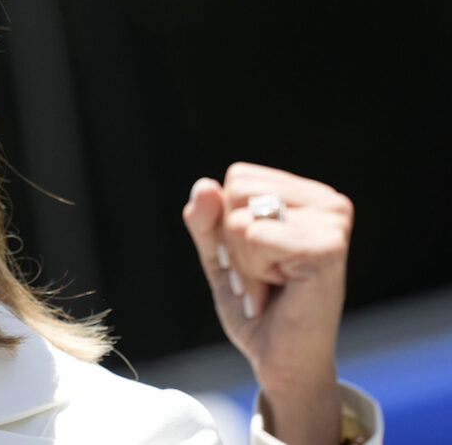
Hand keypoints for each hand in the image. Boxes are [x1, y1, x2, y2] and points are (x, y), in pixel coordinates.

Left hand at [183, 162, 353, 444]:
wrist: (280, 361)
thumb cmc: (256, 307)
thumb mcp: (219, 254)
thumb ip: (206, 219)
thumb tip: (204, 186)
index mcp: (308, 196)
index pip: (238, 177)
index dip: (228, 223)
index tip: (254, 260)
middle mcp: (329, 203)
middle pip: (237, 189)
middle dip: (233, 241)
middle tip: (261, 277)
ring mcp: (333, 223)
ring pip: (240, 216)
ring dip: (243, 261)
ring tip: (271, 285)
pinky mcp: (328, 248)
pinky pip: (253, 237)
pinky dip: (254, 272)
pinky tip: (280, 291)